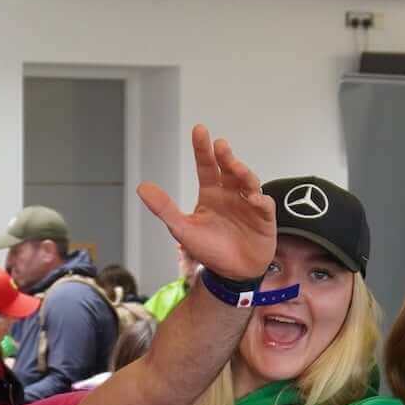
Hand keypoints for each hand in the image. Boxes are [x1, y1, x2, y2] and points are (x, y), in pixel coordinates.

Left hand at [136, 126, 275, 285]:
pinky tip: (253, 197)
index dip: (202, 149)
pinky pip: (264, 205)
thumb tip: (141, 187)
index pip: (206, 166)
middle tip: (219, 145)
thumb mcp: (183, 229)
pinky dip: (259, 200)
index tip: (199, 130)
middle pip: (228, 169)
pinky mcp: (264, 217)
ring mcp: (249, 203)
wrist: (232, 274)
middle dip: (225, 156)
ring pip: (247, 181)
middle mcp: (230, 193)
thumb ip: (164, 208)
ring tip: (234, 166)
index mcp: (211, 193)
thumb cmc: (210, 249)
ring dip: (242, 172)